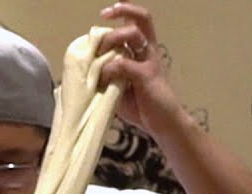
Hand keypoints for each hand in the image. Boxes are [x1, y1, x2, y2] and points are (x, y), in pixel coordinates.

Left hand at [97, 1, 184, 140]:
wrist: (165, 125)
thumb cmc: (143, 107)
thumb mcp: (120, 86)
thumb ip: (109, 73)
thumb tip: (86, 68)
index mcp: (144, 52)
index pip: (138, 23)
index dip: (125, 10)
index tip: (107, 11)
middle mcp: (149, 52)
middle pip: (141, 19)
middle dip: (122, 10)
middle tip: (104, 15)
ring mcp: (149, 62)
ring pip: (132, 34)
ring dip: (111, 38)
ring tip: (98, 52)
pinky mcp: (147, 76)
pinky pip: (123, 63)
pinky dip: (107, 69)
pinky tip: (101, 80)